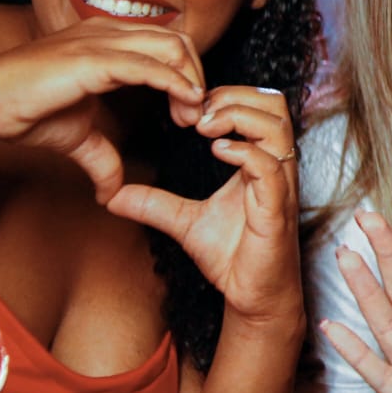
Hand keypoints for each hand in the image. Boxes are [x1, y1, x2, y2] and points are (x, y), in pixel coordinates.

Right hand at [0, 18, 204, 200]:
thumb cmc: (26, 111)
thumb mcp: (78, 138)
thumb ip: (103, 159)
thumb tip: (112, 193)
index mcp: (108, 39)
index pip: (167, 43)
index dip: (187, 73)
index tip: (189, 111)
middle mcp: (108, 33)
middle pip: (178, 41)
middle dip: (197, 76)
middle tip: (194, 116)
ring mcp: (101, 41)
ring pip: (170, 47)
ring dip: (191, 81)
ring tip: (189, 116)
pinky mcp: (93, 60)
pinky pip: (148, 65)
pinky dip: (175, 82)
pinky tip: (184, 102)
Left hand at [107, 85, 301, 327]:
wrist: (253, 296)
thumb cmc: (233, 256)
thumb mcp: (185, 222)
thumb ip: (155, 203)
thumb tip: (112, 197)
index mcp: (260, 162)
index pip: (260, 106)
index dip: (228, 96)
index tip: (190, 109)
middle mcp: (276, 168)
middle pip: (275, 105)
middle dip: (236, 96)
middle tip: (198, 111)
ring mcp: (279, 187)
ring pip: (277, 127)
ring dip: (239, 117)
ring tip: (204, 128)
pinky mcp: (276, 210)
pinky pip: (269, 169)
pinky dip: (243, 153)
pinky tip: (216, 152)